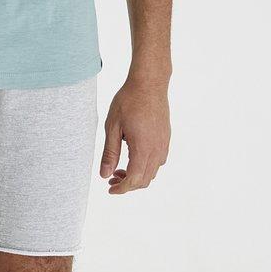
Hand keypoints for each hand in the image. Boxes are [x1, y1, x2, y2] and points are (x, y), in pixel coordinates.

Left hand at [99, 74, 170, 194]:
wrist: (149, 83)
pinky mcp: (166, 138)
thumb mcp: (112, 127)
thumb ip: (110, 153)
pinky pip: (158, 161)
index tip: (110, 188)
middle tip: (111, 179)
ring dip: (137, 176)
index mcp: (143, 148)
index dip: (122, 188)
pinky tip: (132, 157)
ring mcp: (164, 144)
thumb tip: (104, 175)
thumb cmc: (128, 101)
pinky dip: (145, 167)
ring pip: (153, 172)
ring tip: (119, 169)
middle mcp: (157, 149)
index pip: (135, 179)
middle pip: (145, 180)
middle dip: (128, 184)